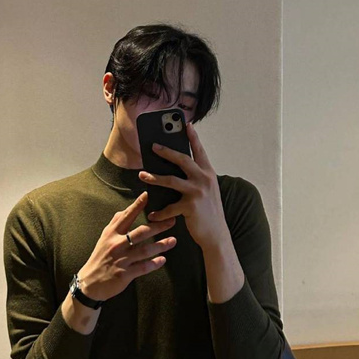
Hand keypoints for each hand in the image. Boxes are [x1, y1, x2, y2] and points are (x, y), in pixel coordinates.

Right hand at [77, 191, 176, 300]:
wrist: (90, 283)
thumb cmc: (100, 257)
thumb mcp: (105, 237)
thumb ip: (116, 223)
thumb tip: (127, 209)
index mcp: (112, 234)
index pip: (126, 216)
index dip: (137, 205)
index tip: (147, 195)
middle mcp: (117, 245)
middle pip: (141, 232)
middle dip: (158, 226)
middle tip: (172, 220)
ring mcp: (121, 260)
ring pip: (145, 250)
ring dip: (161, 245)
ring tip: (173, 240)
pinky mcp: (125, 274)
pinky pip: (143, 267)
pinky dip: (154, 263)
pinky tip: (163, 260)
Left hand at [138, 123, 229, 251]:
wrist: (217, 234)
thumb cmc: (209, 211)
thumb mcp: (207, 190)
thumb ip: (195, 178)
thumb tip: (175, 170)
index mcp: (208, 173)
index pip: (199, 151)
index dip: (193, 137)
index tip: (186, 124)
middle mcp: (204, 179)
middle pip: (183, 159)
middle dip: (166, 151)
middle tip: (153, 146)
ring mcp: (198, 192)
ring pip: (171, 180)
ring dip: (154, 177)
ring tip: (142, 175)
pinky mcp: (190, 206)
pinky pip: (169, 207)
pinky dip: (159, 211)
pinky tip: (152, 214)